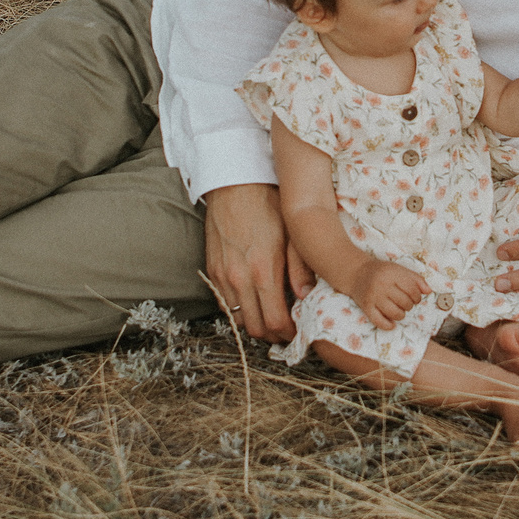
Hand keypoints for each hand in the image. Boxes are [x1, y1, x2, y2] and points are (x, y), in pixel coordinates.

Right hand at [203, 184, 311, 341]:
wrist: (234, 183)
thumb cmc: (268, 203)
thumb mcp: (293, 233)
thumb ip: (300, 268)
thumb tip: (306, 297)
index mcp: (263, 271)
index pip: (275, 322)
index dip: (289, 333)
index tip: (299, 330)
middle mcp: (239, 279)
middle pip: (255, 328)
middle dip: (273, 335)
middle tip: (287, 329)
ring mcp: (222, 276)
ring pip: (238, 320)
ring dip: (255, 323)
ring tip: (272, 316)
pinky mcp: (212, 270)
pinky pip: (225, 303)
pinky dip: (240, 309)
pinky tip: (254, 300)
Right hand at [354, 260, 430, 328]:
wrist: (357, 273)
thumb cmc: (381, 271)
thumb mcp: (399, 269)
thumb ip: (415, 279)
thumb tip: (429, 291)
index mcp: (392, 274)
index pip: (412, 289)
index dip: (418, 296)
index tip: (415, 297)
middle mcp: (382, 285)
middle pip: (405, 302)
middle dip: (409, 305)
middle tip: (406, 303)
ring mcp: (373, 297)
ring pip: (395, 313)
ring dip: (401, 315)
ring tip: (399, 310)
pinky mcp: (366, 307)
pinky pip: (379, 322)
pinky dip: (388, 325)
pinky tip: (392, 324)